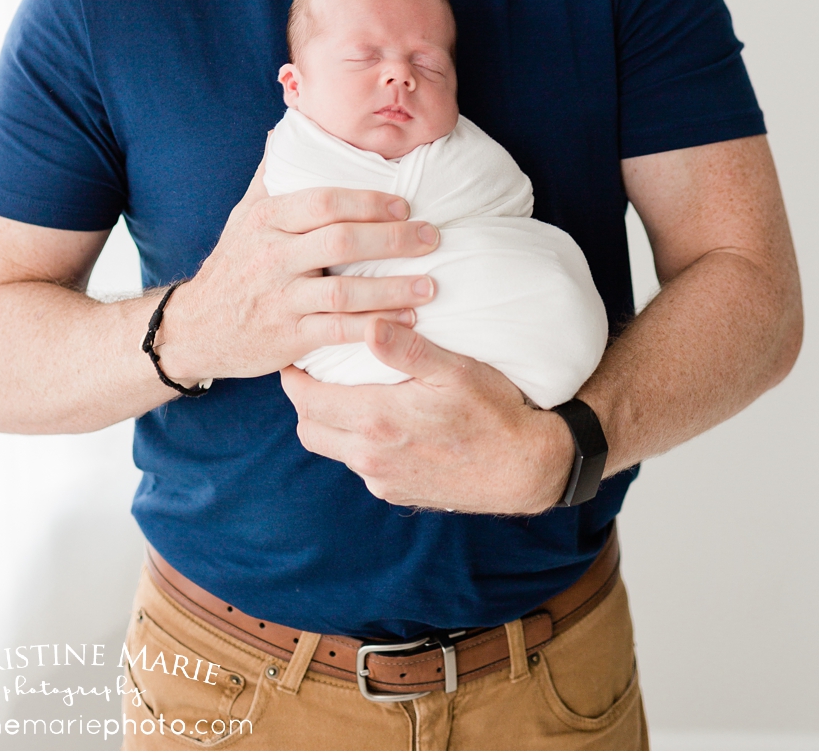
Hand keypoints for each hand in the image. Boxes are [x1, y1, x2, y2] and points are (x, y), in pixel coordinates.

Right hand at [152, 158, 441, 384]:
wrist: (193, 329)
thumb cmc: (234, 264)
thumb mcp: (244, 217)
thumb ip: (272, 176)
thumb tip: (288, 128)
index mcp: (266, 220)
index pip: (324, 202)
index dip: (369, 201)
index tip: (406, 204)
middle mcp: (271, 257)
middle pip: (340, 241)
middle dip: (393, 239)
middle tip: (431, 237)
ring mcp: (279, 299)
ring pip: (344, 292)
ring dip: (393, 289)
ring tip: (430, 285)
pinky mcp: (287, 338)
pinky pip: (337, 331)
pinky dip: (375, 327)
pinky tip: (407, 321)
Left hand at [279, 318, 575, 514]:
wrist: (524, 468)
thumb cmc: (495, 412)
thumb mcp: (457, 371)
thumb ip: (408, 350)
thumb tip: (369, 324)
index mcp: (378, 420)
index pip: (309, 400)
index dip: (294, 378)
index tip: (297, 358)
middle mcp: (371, 455)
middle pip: (310, 429)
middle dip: (304, 402)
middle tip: (313, 375)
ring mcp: (382, 478)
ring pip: (334, 450)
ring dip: (331, 424)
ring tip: (346, 396)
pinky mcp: (397, 492)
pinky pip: (361, 467)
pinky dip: (359, 444)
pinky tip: (382, 425)